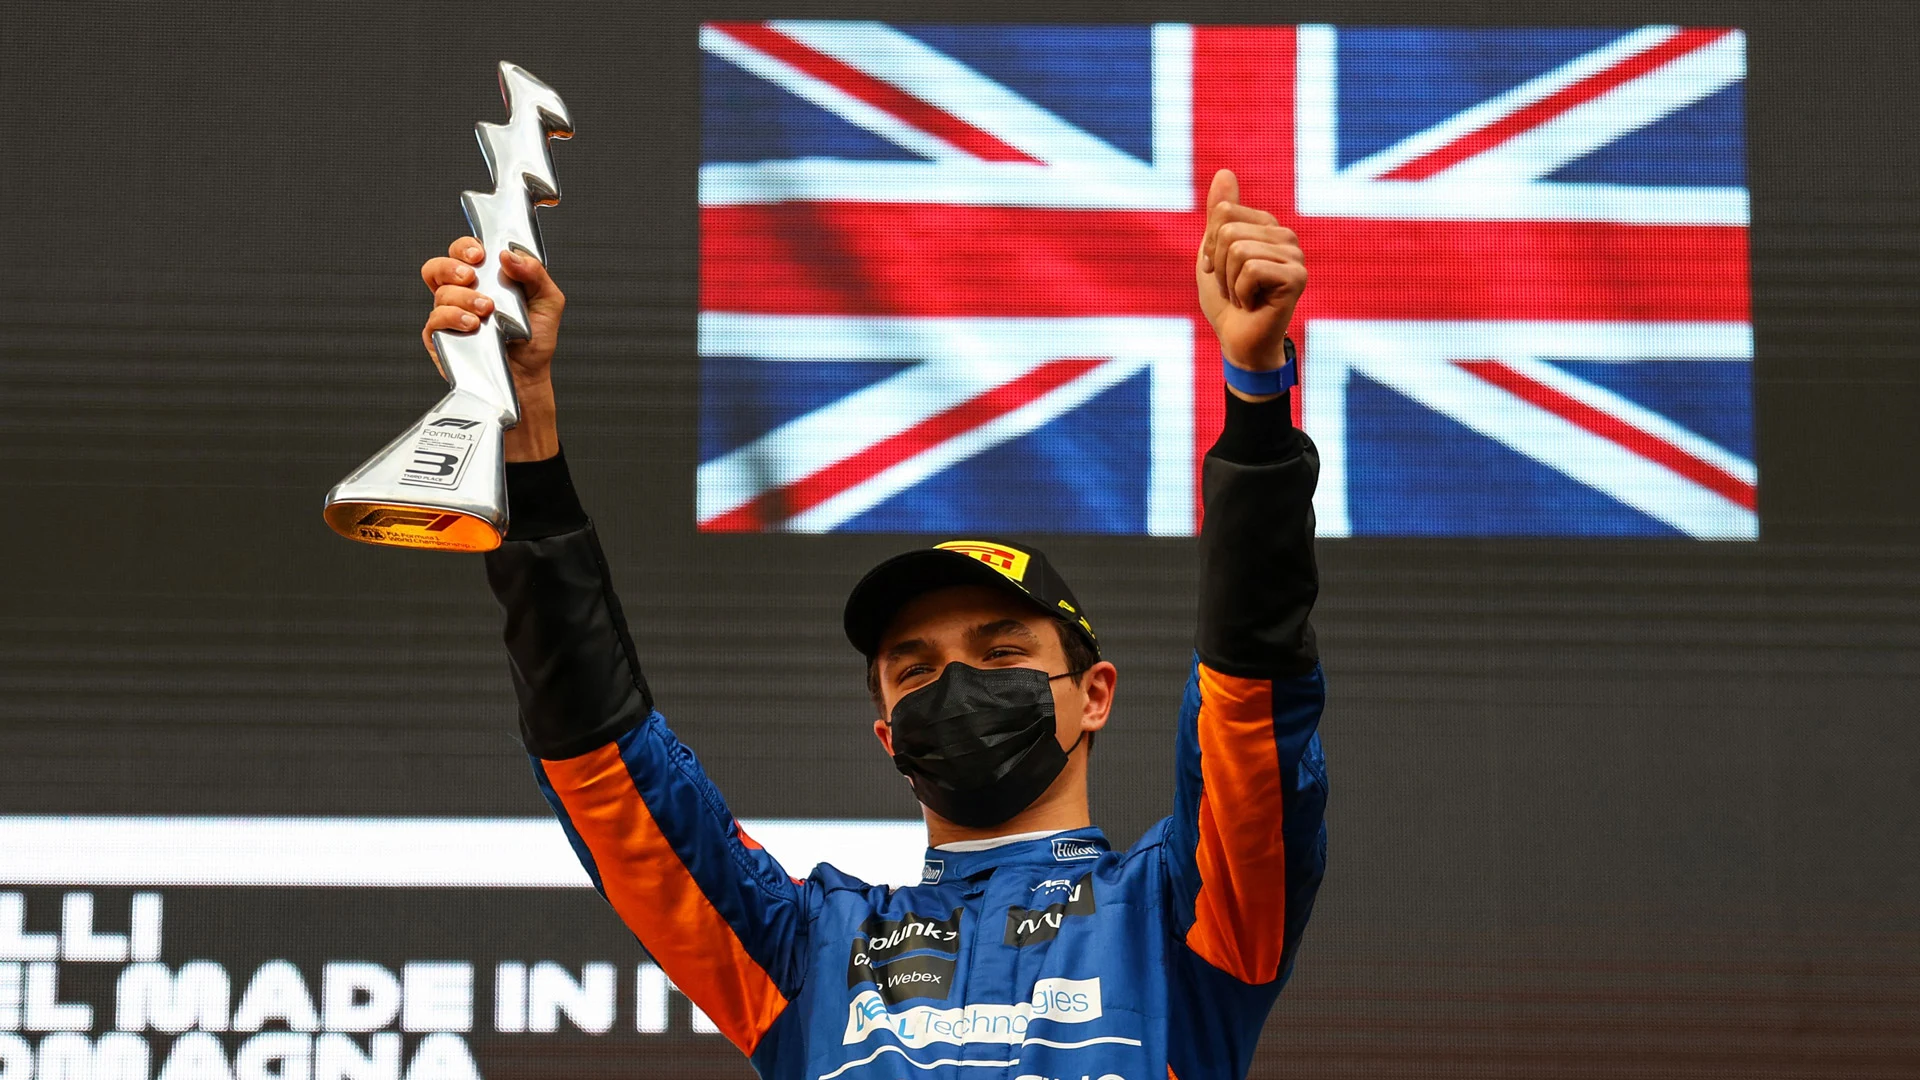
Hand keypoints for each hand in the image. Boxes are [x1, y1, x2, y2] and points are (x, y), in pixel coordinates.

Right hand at [419, 236, 565, 460]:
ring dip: (462, 296)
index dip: (466, 247)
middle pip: (438, 266)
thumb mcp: (548, 301)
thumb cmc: (535, 339)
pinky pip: (434, 321)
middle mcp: (462, 294)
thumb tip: (508, 255)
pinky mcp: (441, 339)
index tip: (480, 254)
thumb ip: (534, 273)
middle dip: (451, 265)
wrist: (529, 378)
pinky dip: (451, 318)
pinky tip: (472, 325)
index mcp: (485, 278)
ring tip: (485, 310)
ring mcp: (449, 316)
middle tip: (471, 276)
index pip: (464, 251)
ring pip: (439, 293)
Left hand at [1194, 169, 1305, 396]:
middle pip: (1228, 230)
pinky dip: (1241, 293)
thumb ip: (1219, 213)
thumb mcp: (1213, 252)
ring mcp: (1295, 256)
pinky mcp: (1297, 277)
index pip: (1224, 212)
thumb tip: (1224, 171)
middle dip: (1219, 265)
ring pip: (1238, 249)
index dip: (1210, 246)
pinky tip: (1254, 305)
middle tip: (1233, 288)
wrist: (1238, 342)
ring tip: (1243, 297)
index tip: (1220, 270)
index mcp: (1267, 225)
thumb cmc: (1226, 301)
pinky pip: (1251, 269)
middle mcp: (1286, 236)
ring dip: (1230, 282)